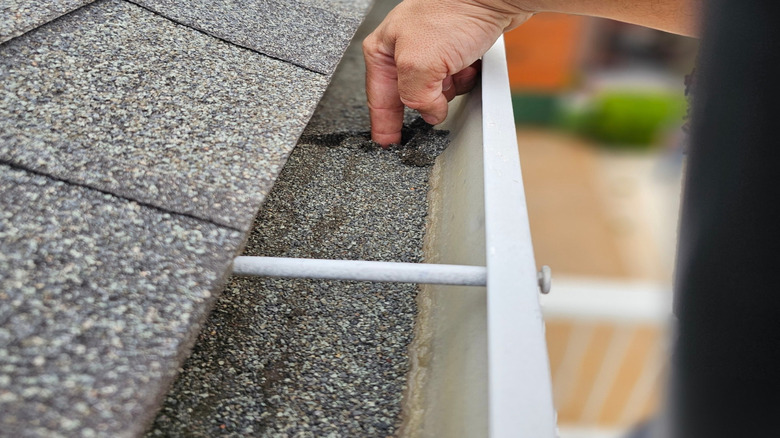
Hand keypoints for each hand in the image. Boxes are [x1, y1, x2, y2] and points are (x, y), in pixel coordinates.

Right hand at [363, 0, 534, 145]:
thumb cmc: (453, 11)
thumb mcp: (420, 63)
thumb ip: (414, 97)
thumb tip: (427, 113)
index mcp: (382, 51)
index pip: (378, 100)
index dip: (384, 126)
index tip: (387, 146)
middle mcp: (402, 51)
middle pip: (410, 98)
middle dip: (428, 100)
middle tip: (438, 96)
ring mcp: (429, 51)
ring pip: (435, 92)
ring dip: (450, 88)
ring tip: (457, 68)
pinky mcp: (453, 50)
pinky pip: (455, 81)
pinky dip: (464, 79)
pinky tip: (468, 64)